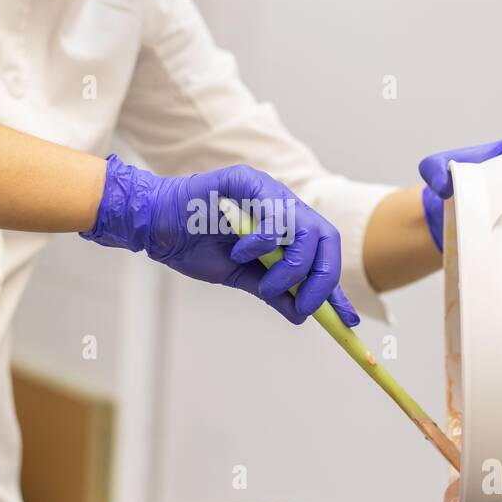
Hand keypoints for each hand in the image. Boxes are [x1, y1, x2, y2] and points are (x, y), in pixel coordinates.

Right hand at [80, 153, 360, 326]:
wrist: (156, 229)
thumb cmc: (193, 247)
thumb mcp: (240, 278)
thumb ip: (272, 290)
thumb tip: (302, 314)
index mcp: (283, 228)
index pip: (321, 254)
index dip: (335, 286)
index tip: (345, 320)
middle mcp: (282, 206)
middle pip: (325, 238)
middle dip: (321, 278)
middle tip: (305, 305)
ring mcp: (267, 192)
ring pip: (308, 229)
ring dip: (293, 266)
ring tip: (267, 283)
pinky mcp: (247, 181)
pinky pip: (275, 214)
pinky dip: (264, 241)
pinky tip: (242, 252)